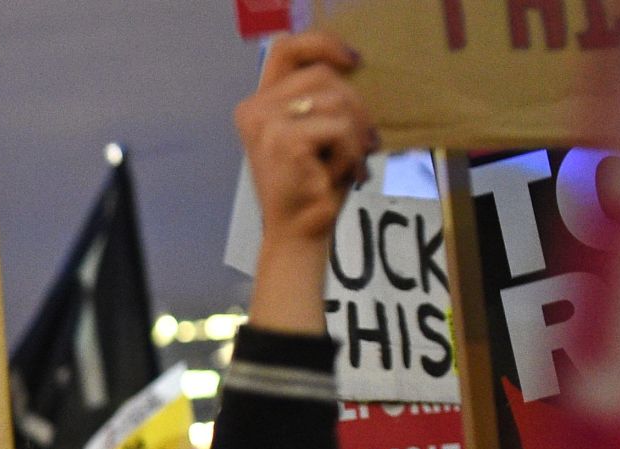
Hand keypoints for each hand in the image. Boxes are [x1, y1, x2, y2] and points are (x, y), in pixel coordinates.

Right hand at [236, 33, 376, 247]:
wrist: (298, 234)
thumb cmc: (311, 186)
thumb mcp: (316, 133)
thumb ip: (320, 99)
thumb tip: (354, 69)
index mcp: (257, 105)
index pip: (287, 49)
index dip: (322, 44)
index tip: (354, 61)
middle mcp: (254, 110)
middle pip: (323, 74)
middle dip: (355, 106)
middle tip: (365, 141)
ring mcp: (266, 124)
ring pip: (337, 101)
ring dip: (356, 135)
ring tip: (350, 163)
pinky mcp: (285, 141)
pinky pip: (340, 127)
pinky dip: (352, 152)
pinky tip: (342, 174)